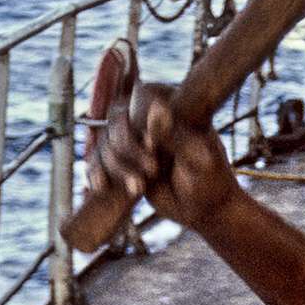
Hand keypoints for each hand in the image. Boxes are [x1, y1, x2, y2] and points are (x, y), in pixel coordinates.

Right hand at [90, 80, 238, 232]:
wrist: (203, 210)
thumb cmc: (208, 178)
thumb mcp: (195, 156)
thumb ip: (173, 133)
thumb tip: (156, 109)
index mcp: (170, 104)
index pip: (140, 95)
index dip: (138, 117)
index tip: (152, 144)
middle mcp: (147, 117)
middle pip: (116, 120)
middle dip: (128, 148)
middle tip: (152, 170)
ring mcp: (133, 140)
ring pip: (105, 143)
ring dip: (117, 167)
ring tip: (138, 188)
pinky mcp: (124, 163)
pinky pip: (98, 162)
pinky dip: (96, 172)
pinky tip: (102, 187)